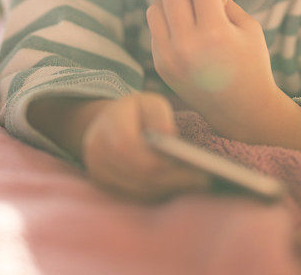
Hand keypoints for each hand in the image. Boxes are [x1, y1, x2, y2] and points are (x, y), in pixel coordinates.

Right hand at [80, 91, 210, 202]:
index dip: (163, 164)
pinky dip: (158, 194)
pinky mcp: (105, 187)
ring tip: (196, 185)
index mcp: (109, 127)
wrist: (106, 122)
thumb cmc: (135, 111)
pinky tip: (179, 189)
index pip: (133, 151)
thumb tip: (170, 138)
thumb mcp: (148, 102)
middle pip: (139, 176)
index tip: (195, 168)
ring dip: (168, 190)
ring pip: (137, 191)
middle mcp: (97, 152)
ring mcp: (98, 173)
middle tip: (204, 181)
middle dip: (172, 180)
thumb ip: (159, 116)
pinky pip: (134, 198)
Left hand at [146, 0, 278, 140]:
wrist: (241, 109)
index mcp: (214, 33)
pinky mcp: (161, 64)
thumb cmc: (251, 63)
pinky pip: (156, 29)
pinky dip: (166, 17)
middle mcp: (187, 44)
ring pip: (156, 8)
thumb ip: (225, 0)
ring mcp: (170, 56)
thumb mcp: (248, 27)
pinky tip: (182, 16)